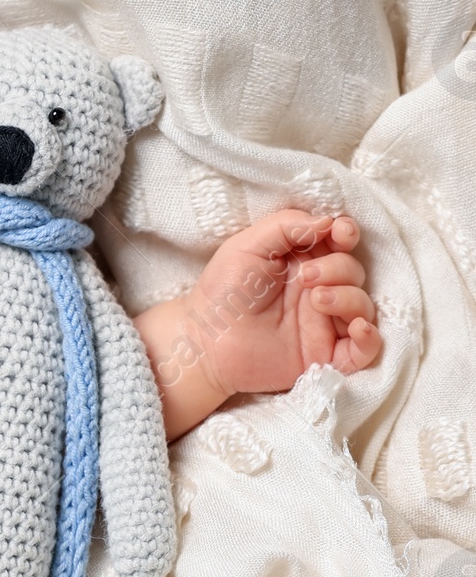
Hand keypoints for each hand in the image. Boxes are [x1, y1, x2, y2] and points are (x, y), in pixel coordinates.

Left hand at [157, 209, 379, 410]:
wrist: (205, 342)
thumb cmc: (222, 291)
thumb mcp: (247, 246)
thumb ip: (286, 226)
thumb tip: (329, 221)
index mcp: (303, 260)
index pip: (341, 242)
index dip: (347, 234)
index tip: (340, 235)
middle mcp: (319, 289)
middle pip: (354, 271)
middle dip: (337, 269)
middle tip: (304, 278)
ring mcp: (325, 323)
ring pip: (363, 305)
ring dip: (348, 298)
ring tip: (316, 300)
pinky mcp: (326, 355)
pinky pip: (365, 349)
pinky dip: (370, 338)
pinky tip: (357, 328)